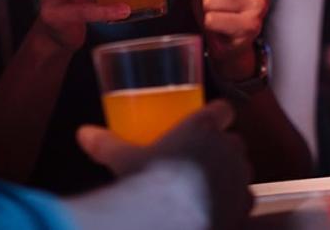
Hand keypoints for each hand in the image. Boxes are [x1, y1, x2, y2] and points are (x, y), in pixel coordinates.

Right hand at [77, 101, 251, 229]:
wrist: (168, 220)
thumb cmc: (150, 182)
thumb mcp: (123, 158)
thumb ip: (106, 143)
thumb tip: (85, 134)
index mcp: (202, 128)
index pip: (223, 109)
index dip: (218, 114)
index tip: (210, 120)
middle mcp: (227, 149)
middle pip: (235, 141)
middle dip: (224, 149)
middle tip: (202, 160)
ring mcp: (238, 179)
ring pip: (243, 172)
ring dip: (231, 176)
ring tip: (209, 188)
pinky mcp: (242, 208)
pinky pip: (244, 202)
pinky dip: (234, 206)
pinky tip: (217, 212)